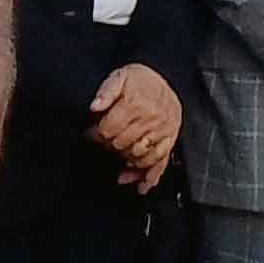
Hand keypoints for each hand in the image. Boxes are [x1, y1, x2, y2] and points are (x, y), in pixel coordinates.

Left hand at [87, 64, 182, 191]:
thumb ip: (106, 91)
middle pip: (122, 144)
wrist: (166, 77)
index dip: (96, 134)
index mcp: (135, 105)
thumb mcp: (119, 76)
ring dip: (127, 161)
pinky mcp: (171, 138)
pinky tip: (142, 186)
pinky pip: (162, 160)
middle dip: (109, 147)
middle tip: (104, 143)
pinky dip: (151, 175)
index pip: (109, 130)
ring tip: (119, 158)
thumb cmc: (140, 79)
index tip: (92, 133)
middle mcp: (151, 119)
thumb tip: (94, 106)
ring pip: (142, 155)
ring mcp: (163, 131)